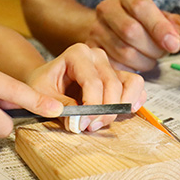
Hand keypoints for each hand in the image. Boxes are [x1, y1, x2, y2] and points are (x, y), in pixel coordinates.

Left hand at [25, 43, 145, 132]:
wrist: (47, 80)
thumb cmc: (44, 84)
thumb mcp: (42, 94)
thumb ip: (60, 105)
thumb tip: (77, 120)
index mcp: (77, 53)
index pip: (93, 82)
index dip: (91, 107)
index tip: (81, 124)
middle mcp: (97, 55)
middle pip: (112, 85)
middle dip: (104, 111)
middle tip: (89, 127)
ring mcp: (110, 64)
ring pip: (130, 84)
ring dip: (120, 107)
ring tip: (101, 122)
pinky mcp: (119, 76)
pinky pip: (136, 86)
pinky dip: (134, 100)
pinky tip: (124, 112)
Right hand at [85, 0, 179, 70]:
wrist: (109, 27)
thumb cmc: (140, 22)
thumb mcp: (159, 15)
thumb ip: (173, 23)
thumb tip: (177, 35)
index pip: (140, 7)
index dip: (159, 27)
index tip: (174, 44)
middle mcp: (107, 8)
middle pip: (130, 31)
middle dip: (153, 48)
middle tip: (163, 52)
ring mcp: (96, 29)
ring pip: (124, 52)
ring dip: (145, 61)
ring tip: (150, 57)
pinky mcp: (92, 49)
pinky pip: (115, 65)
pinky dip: (131, 69)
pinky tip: (136, 64)